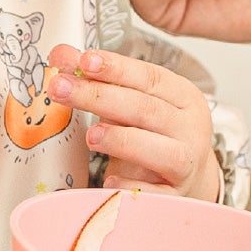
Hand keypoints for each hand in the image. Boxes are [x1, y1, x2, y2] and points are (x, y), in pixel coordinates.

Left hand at [47, 41, 220, 201]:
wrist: (185, 177)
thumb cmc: (153, 134)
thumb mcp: (131, 102)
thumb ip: (99, 79)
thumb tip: (60, 55)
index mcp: (183, 97)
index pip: (149, 77)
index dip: (116, 68)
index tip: (84, 60)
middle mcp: (190, 127)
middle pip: (146, 109)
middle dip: (99, 97)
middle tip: (60, 89)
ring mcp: (187, 163)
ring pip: (159, 150)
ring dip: (121, 140)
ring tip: (90, 136)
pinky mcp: (175, 196)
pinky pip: (154, 193)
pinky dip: (132, 188)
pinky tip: (109, 182)